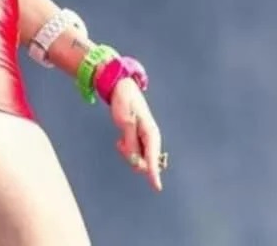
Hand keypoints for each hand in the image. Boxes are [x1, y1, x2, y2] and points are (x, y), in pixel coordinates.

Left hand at [109, 77, 164, 191]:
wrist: (122, 89)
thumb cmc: (124, 103)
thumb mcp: (125, 121)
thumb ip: (130, 141)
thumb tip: (136, 161)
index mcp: (151, 133)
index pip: (153, 157)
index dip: (154, 173)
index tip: (157, 187)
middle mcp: (151, 138)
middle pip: (144, 161)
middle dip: (131, 158)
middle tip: (120, 143)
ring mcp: (146, 139)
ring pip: (138, 158)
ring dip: (128, 153)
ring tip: (120, 140)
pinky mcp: (139, 139)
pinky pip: (134, 152)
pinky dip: (126, 150)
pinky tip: (120, 141)